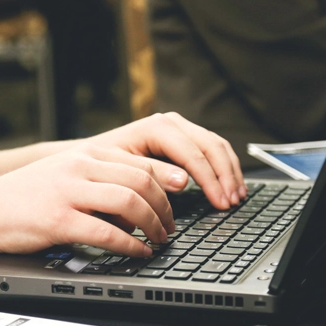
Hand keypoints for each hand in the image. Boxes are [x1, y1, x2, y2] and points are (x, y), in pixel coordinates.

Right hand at [0, 144, 174, 256]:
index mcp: (84, 154)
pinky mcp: (58, 220)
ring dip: (153, 224)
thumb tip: (139, 200)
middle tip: (171, 227)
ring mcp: (68, 192)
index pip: (139, 162)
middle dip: (165, 206)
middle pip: (141, 180)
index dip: (167, 181)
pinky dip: (130, 245)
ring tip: (159, 240)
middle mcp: (78, 167)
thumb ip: (98, 179)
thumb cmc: (24, 198)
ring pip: (129, 202)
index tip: (182, 197)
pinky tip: (138, 252)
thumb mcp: (63, 175)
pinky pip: (107, 232)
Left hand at [87, 113, 245, 209]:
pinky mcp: (183, 138)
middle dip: (225, 176)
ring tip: (237, 197)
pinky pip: (213, 150)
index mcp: (157, 128)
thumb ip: (152, 175)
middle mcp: (171, 123)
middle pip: (211, 146)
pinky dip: (225, 168)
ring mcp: (179, 128)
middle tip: (232, 202)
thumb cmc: (101, 167)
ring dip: (230, 172)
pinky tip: (230, 186)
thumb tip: (184, 181)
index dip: (211, 180)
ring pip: (217, 146)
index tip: (220, 202)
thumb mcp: (122, 171)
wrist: (88, 158)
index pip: (194, 154)